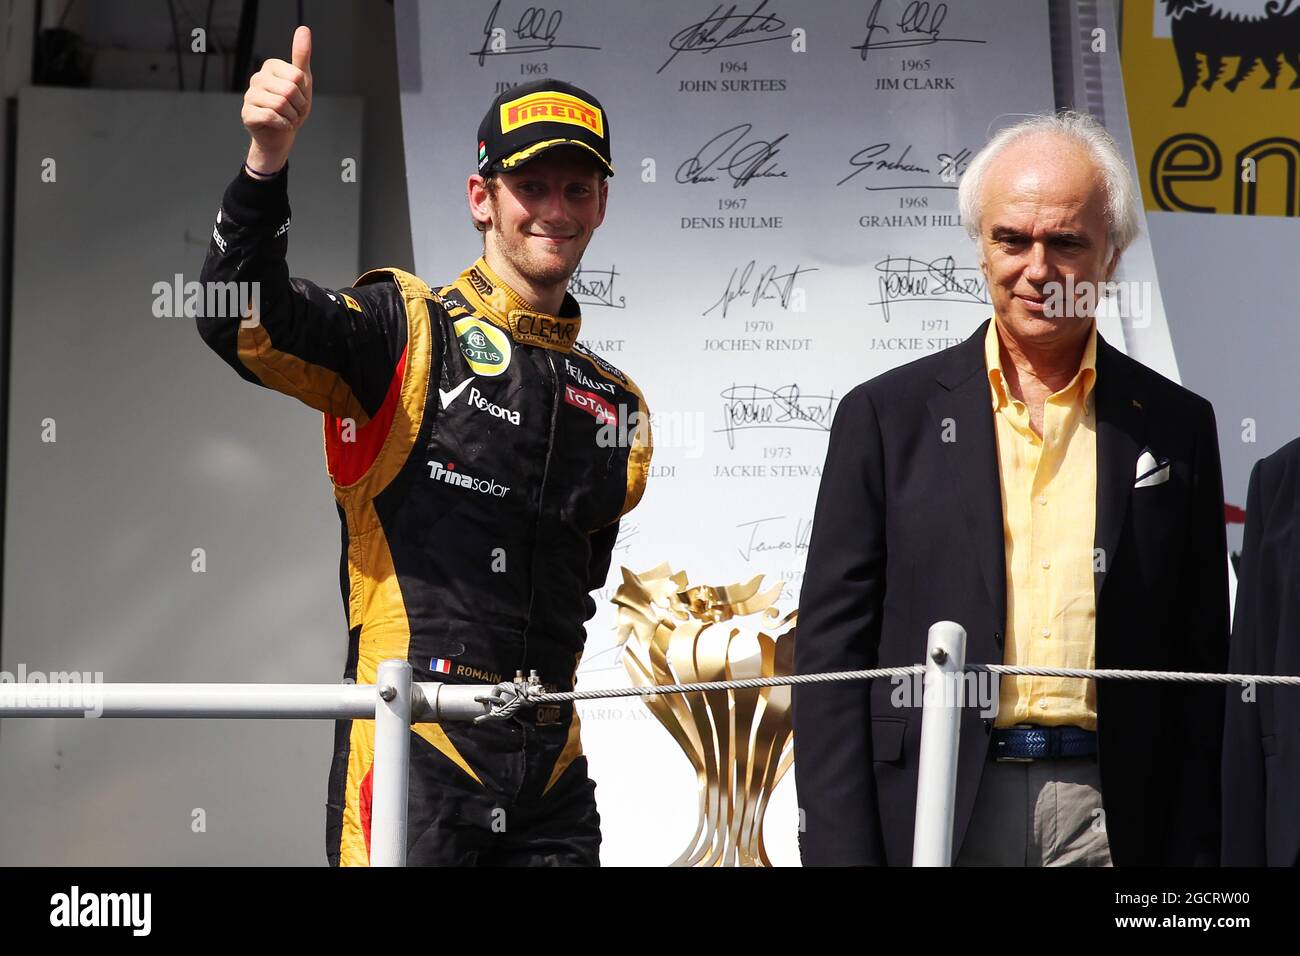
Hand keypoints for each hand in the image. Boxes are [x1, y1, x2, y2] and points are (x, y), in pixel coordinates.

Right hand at [241, 25, 312, 174]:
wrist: (282, 135)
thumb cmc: (292, 107)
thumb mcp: (302, 81)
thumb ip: (301, 56)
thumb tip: (303, 29)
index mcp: (270, 66)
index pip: (297, 76)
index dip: (304, 92)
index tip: (300, 98)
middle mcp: (257, 78)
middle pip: (289, 90)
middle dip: (299, 106)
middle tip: (295, 111)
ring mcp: (250, 96)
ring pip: (281, 104)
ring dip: (292, 117)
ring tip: (288, 118)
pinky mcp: (247, 114)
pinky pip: (271, 117)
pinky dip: (283, 125)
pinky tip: (281, 125)